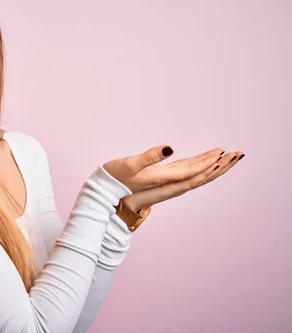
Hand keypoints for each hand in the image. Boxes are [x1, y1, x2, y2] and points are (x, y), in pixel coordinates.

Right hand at [122, 151, 244, 210]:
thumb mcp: (130, 165)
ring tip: (229, 155)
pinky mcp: (163, 179)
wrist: (105, 198)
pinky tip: (204, 158)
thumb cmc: (115, 180)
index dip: (211, 163)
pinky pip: (188, 173)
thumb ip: (150, 157)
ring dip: (214, 166)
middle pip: (203, 176)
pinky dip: (200, 165)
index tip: (225, 153)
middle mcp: (171, 185)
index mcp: (166, 182)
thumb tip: (170, 147)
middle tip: (239, 154)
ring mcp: (168, 183)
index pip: (196, 173)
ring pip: (198, 175)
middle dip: (221, 165)